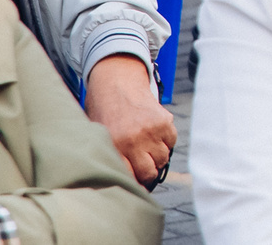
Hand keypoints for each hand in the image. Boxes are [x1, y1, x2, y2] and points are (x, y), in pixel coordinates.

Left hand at [82, 53, 175, 183]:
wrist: (117, 84)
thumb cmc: (105, 115)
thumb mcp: (99, 139)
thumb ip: (111, 159)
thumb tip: (122, 184)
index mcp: (114, 147)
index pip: (129, 178)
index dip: (132, 185)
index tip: (133, 186)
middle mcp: (134, 140)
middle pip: (149, 173)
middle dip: (147, 174)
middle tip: (142, 169)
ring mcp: (151, 130)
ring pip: (162, 159)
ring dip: (156, 157)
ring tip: (146, 149)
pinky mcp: (165, 121)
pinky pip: (171, 142)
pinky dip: (165, 142)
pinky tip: (153, 135)